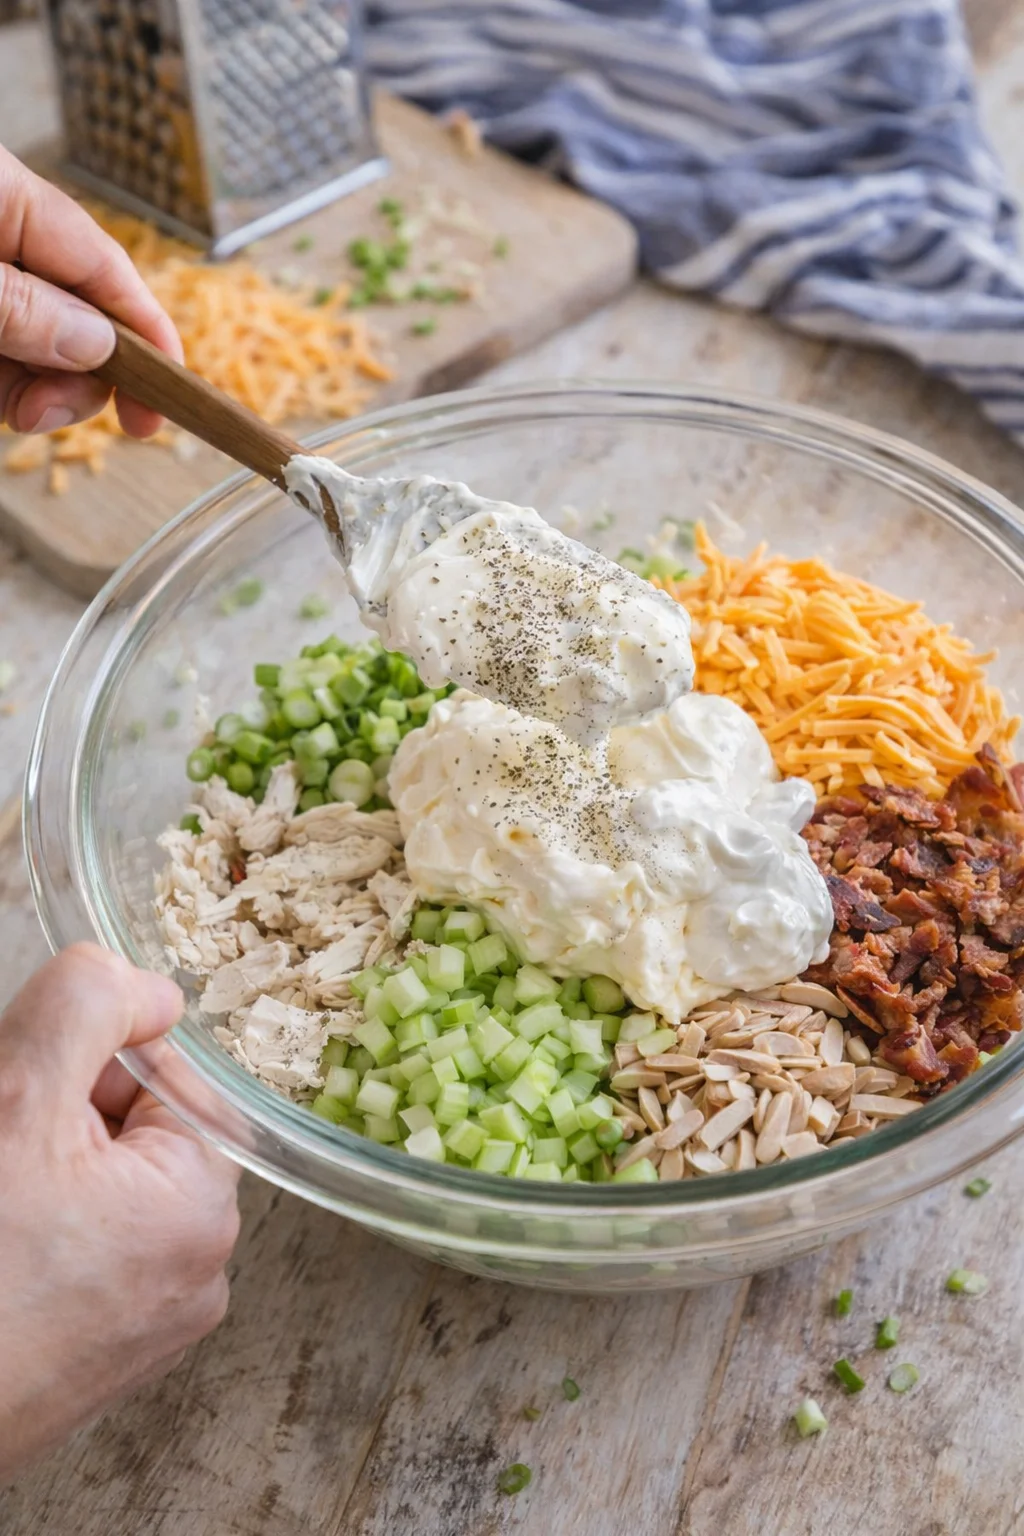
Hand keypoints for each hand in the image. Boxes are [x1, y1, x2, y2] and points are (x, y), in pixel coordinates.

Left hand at [0, 144, 181, 437]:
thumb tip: (99, 343)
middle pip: (77, 309)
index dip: (147, 332)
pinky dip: (5, 384)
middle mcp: (1, 232)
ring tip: (17, 414)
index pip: (104, 264)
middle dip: (80, 372)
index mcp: (5, 194)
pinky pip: (2, 352)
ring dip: (37, 389)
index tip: (169, 395)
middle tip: (46, 415)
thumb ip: (23, 310)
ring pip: (37, 341)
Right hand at [0, 945, 239, 1484]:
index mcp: (202, 1208)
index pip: (172, 1082)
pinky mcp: (91, 1359)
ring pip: (96, 1195)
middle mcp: (193, 1275)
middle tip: (1, 1141)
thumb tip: (148, 989)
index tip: (30, 1082)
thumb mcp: (17, 1096)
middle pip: (134, 1138)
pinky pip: (76, 1256)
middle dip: (59, 1120)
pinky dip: (30, 1232)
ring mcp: (142, 1325)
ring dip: (35, 1172)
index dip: (96, 1062)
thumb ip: (89, 1009)